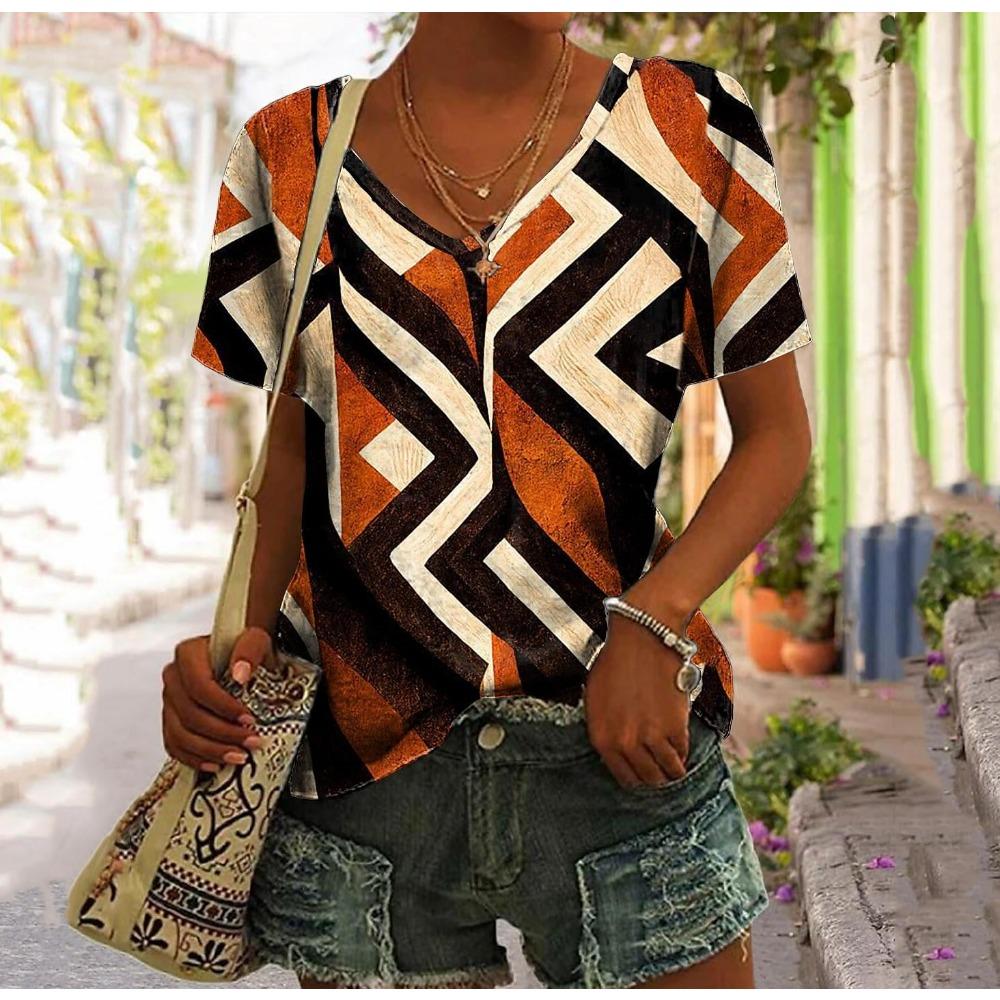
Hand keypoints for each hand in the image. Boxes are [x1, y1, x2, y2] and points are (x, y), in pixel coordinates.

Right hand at [161, 627, 274, 772]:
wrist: (238, 657)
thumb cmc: (246, 649)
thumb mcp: (255, 640)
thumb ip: (249, 650)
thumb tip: (239, 674)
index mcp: (187, 654)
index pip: (199, 686)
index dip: (223, 707)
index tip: (248, 719)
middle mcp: (172, 677)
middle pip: (190, 715)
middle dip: (222, 733)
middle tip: (251, 742)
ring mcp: (169, 701)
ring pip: (180, 735)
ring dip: (211, 751)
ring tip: (240, 757)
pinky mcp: (171, 720)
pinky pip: (175, 746)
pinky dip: (195, 759)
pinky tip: (216, 764)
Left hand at [583, 612, 690, 789]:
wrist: (641, 637)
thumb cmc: (615, 661)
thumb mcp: (596, 699)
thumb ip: (605, 728)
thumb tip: (616, 747)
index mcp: (601, 738)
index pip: (623, 777)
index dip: (636, 777)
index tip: (644, 771)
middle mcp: (624, 743)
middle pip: (648, 779)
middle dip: (656, 776)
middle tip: (662, 768)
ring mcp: (650, 738)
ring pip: (668, 772)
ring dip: (673, 769)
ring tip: (676, 763)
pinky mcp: (675, 728)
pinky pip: (682, 752)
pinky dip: (683, 751)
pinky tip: (681, 743)